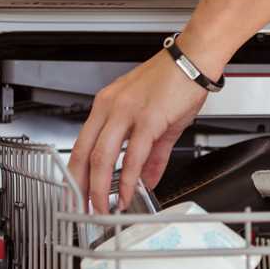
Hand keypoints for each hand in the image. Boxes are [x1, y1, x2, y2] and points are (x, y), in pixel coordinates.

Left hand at [68, 51, 207, 212]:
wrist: (194, 59)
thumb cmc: (175, 80)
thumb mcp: (156, 118)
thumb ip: (152, 155)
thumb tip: (147, 178)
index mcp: (107, 105)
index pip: (81, 144)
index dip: (75, 173)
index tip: (75, 193)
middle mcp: (111, 107)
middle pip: (84, 154)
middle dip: (79, 187)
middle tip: (81, 209)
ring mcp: (127, 113)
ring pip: (102, 157)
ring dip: (99, 188)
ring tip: (102, 208)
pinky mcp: (149, 119)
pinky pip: (132, 155)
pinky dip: (127, 179)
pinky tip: (128, 193)